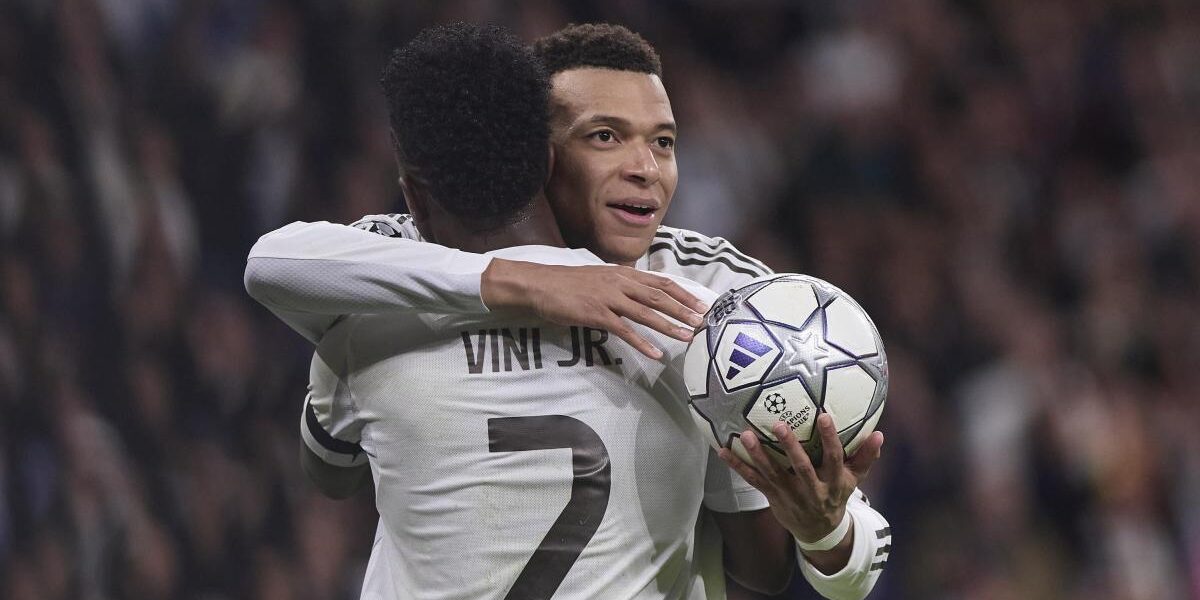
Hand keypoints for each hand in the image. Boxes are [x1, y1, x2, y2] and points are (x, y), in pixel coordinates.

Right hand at [481, 259, 707, 358]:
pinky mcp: (597, 314)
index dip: (683, 294)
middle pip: (659, 297)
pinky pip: (624, 330)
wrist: (540, 285)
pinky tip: (655, 353)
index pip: (660, 282)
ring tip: (686, 337)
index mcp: (622, 273)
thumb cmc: (568, 284)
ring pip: (646, 313)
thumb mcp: (599, 277)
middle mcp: (620, 282)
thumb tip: (639, 293)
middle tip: (702, 322)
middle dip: (683, 310)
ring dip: (669, 326)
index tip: (700, 304)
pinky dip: (642, 343)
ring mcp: (609, 298)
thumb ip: (620, 284)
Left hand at [719, 414, 883, 543]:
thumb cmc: (836, 494)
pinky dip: (737, 466)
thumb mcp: (855, 479)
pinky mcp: (772, 496)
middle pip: (801, 467)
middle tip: (779, 425)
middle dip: (790, 447)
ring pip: (772, 474)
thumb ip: (865, 457)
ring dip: (758, 455)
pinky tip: (723, 451)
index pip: (834, 458)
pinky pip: (753, 481)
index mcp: (833, 482)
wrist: (818, 530)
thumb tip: (879, 434)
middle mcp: (811, 489)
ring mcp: (789, 494)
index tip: (824, 416)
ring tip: (746, 436)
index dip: (830, 439)